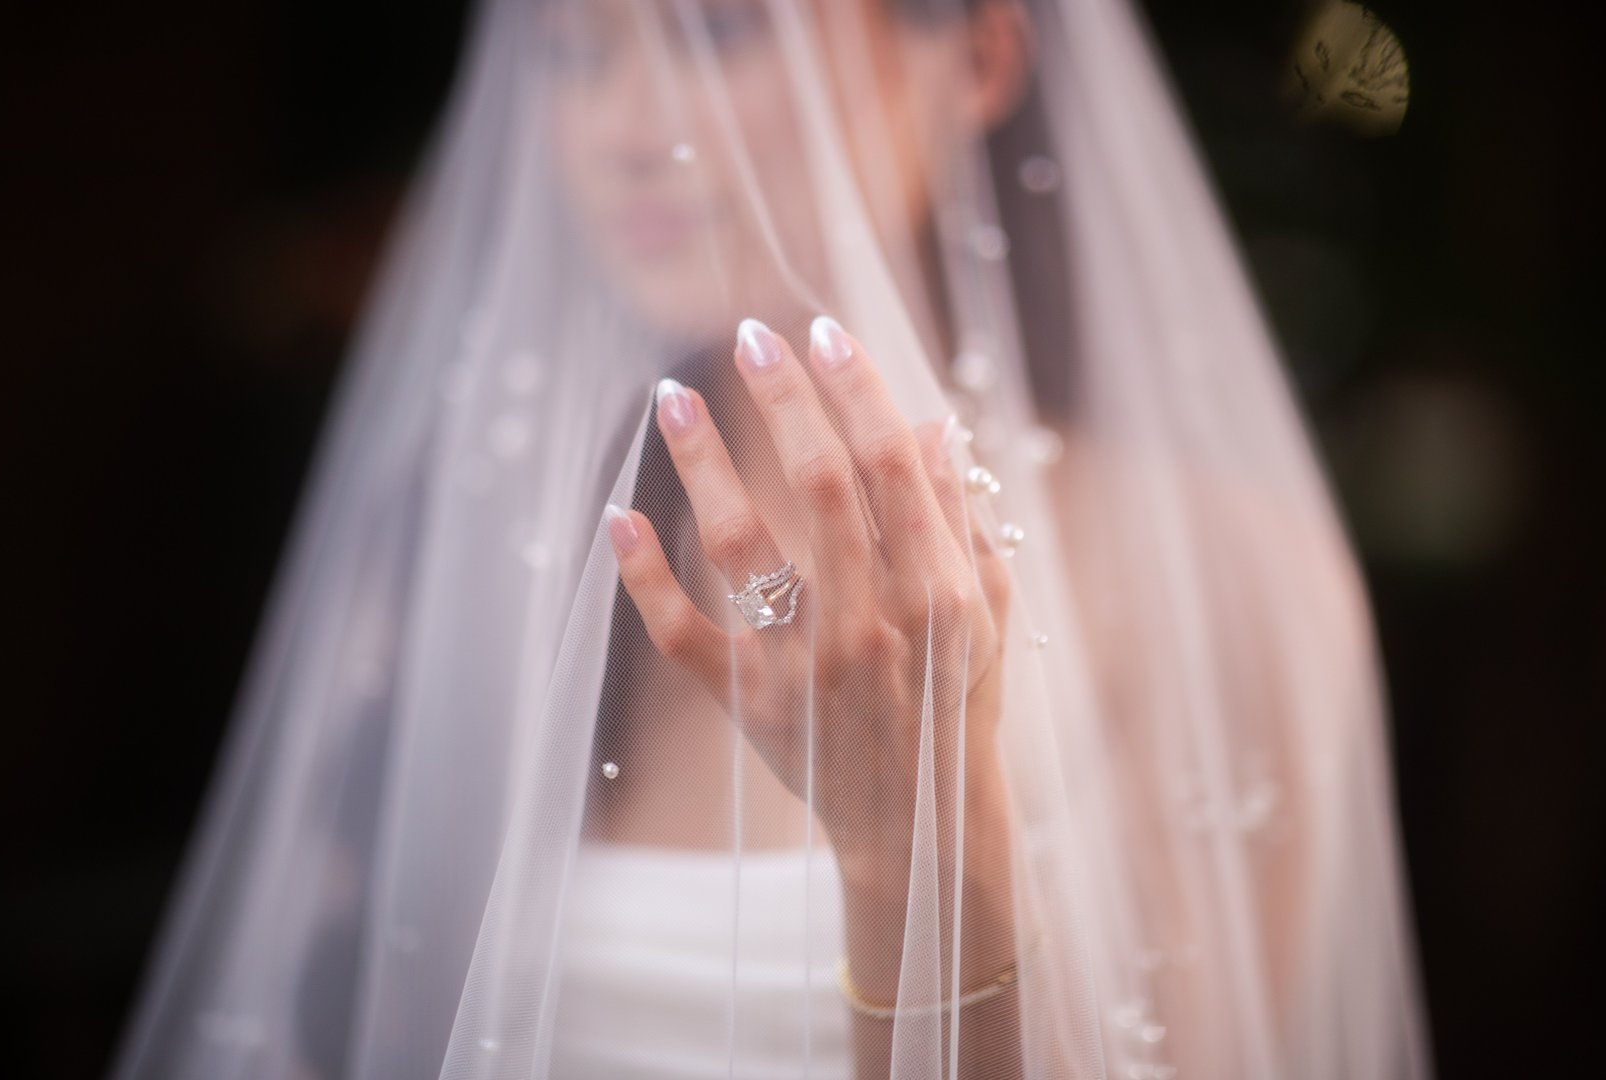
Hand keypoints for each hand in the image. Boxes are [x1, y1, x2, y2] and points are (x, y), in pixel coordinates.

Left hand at [605, 316, 1012, 881]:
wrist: (921, 825)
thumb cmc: (959, 705)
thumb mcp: (988, 615)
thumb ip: (962, 521)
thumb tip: (933, 424)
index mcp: (939, 594)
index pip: (891, 464)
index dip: (855, 389)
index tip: (822, 333)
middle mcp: (871, 624)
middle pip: (818, 483)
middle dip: (782, 398)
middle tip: (748, 335)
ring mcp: (804, 668)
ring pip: (741, 545)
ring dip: (702, 462)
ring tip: (668, 396)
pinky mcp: (749, 705)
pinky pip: (684, 636)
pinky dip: (645, 578)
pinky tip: (617, 515)